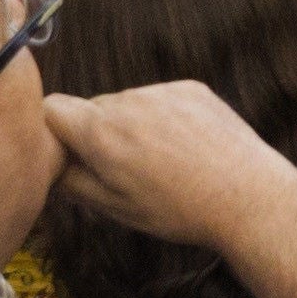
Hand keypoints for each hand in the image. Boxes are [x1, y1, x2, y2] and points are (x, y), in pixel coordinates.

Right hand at [41, 78, 296, 248]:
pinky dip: (161, 117)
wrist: (247, 194)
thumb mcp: (113, 207)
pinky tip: (183, 148)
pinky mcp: (191, 87)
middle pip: (90, 109)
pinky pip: (159, 98)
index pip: (51, 109)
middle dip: (93, 134)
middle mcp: (128, 101)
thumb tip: (49, 163)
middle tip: (118, 171)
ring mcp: (162, 90)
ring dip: (129, 126)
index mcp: (101, 132)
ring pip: (126, 104)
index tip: (62, 155)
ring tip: (159, 164)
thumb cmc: (176, 210)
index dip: (50, 132)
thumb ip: (71, 180)